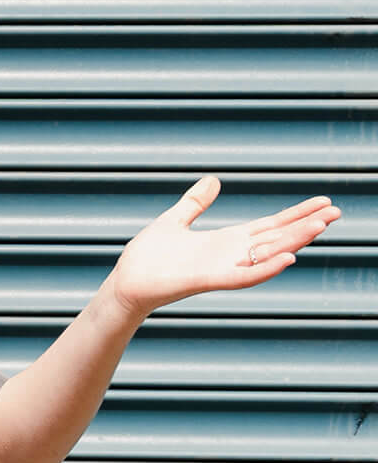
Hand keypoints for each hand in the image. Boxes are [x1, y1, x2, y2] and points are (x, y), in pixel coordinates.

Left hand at [106, 175, 340, 322]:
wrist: (126, 282)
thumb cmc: (147, 257)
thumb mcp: (175, 220)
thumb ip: (195, 203)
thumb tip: (213, 180)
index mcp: (226, 241)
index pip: (270, 226)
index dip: (296, 214)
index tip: (323, 203)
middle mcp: (230, 256)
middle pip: (277, 238)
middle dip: (306, 225)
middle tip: (337, 211)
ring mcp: (222, 269)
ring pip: (268, 255)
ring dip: (294, 241)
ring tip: (321, 226)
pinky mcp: (208, 280)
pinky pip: (243, 277)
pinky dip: (267, 268)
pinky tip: (289, 258)